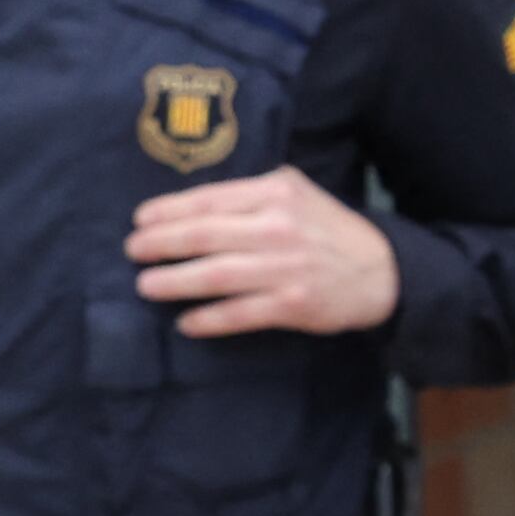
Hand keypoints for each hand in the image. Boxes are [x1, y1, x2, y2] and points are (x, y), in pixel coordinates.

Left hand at [127, 165, 398, 337]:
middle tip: (133, 253)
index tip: (139, 221)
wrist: (382, 270)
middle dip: (161, 244)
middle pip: (205, 235)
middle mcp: (278, 227)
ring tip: (146, 285)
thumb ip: (248, 194)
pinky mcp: (292, 304)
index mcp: (275, 192)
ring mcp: (285, 267)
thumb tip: (186, 206)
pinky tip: (185, 322)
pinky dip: (208, 319)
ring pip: (216, 275)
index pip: (209, 200)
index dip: (168, 212)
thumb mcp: (294, 194)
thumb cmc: (325, 229)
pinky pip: (239, 313)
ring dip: (175, 282)